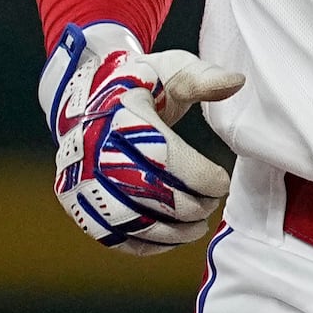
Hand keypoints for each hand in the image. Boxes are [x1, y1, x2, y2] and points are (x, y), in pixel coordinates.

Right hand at [38, 22, 244, 253]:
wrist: (88, 97)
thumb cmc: (140, 84)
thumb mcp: (169, 69)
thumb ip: (203, 77)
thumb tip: (238, 81)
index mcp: (120, 114)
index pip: (164, 156)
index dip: (199, 176)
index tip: (222, 183)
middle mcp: (94, 148)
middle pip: (147, 191)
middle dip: (188, 205)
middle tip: (211, 204)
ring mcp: (80, 177)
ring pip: (128, 219)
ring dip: (170, 232)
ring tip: (197, 227)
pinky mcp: (75, 200)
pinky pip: (109, 234)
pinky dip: (143, 244)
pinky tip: (171, 239)